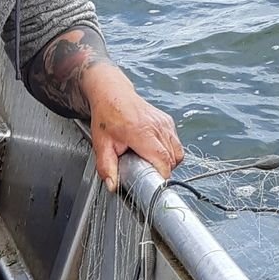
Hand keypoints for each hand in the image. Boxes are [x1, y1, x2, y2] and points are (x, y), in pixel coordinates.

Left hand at [83, 61, 184, 191]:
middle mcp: (157, 126)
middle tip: (145, 172)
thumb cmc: (107, 117)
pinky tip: (153, 151)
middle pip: (172, 159)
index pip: (162, 160)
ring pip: (177, 153)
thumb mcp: (101, 144)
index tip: (151, 183)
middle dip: (161, 171)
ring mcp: (165, 123)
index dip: (160, 175)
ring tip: (149, 162)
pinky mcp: (168, 122)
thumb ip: (106, 167)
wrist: (113, 94)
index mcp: (142, 132)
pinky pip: (176, 144)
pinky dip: (169, 152)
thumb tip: (112, 186)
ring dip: (167, 163)